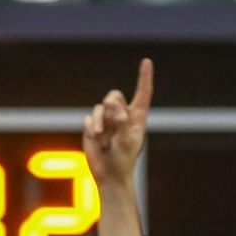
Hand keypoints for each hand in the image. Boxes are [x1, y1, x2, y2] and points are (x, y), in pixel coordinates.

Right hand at [82, 57, 151, 190]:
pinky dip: (91, 125)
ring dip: (100, 119)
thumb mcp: (127, 141)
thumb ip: (122, 122)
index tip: (146, 61)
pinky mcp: (93, 127)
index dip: (144, 77)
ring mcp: (107, 121)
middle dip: (113, 105)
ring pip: (101, 107)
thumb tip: (114, 108)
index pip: (143, 93)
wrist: (109, 174)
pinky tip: (95, 137)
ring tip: (99, 133)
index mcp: (137, 117)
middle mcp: (122, 116)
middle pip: (115, 96)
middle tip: (115, 120)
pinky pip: (89, 118)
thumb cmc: (124, 159)